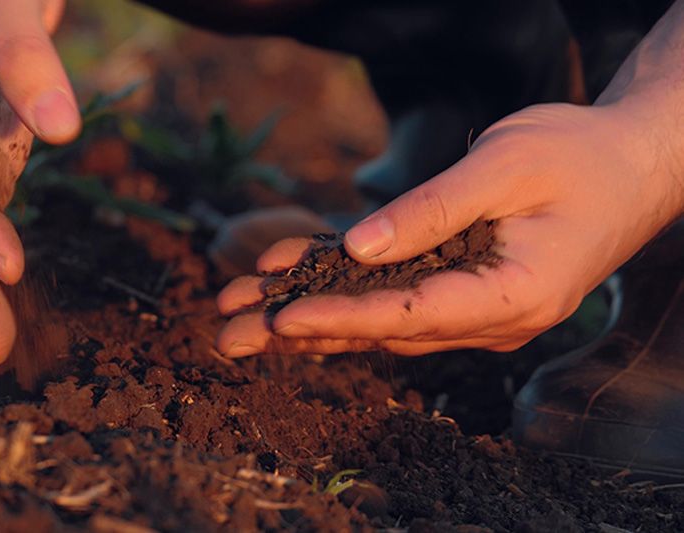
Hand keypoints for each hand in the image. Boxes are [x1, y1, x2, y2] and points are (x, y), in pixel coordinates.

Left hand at [216, 101, 683, 356]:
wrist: (628, 169)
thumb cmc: (578, 159)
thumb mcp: (506, 167)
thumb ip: (434, 210)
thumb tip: (359, 248)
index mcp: (513, 295)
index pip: (412, 315)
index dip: (343, 317)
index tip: (282, 318)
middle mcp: (490, 318)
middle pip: (381, 329)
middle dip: (302, 327)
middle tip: (227, 335)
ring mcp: (475, 310)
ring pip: (377, 319)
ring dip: (307, 314)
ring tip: (237, 316)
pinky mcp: (461, 290)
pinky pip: (392, 294)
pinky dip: (339, 288)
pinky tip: (286, 284)